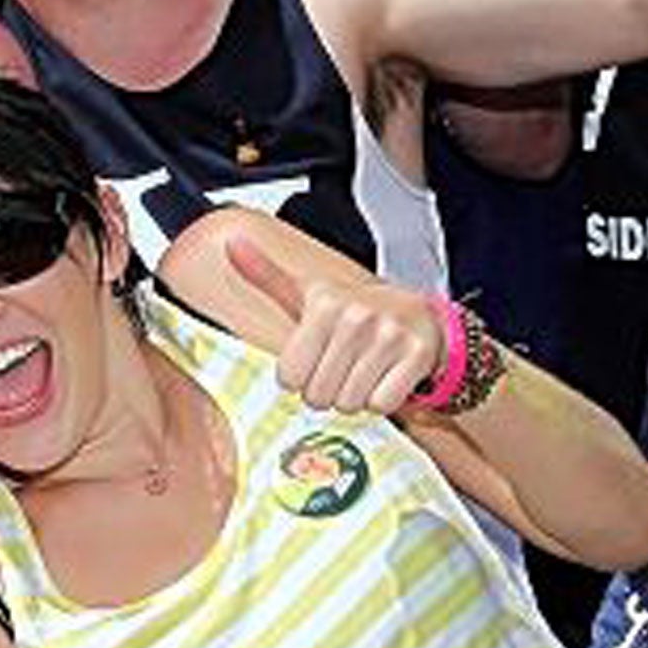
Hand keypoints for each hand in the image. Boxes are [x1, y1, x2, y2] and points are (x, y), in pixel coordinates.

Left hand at [226, 234, 443, 413]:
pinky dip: (382, 399)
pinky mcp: (416, 355)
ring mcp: (389, 335)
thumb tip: (231, 242)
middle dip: (328, 389)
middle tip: (343, 365)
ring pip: (349, 404)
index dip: (302, 376)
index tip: (317, 357)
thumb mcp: (307, 292)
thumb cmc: (352, 311)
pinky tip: (385, 375)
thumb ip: (266, 274)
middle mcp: (356, 316)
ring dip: (355, 395)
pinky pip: (381, 405)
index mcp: (323, 303)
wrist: (416, 313)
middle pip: (318, 396)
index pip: (289, 378)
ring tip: (363, 369)